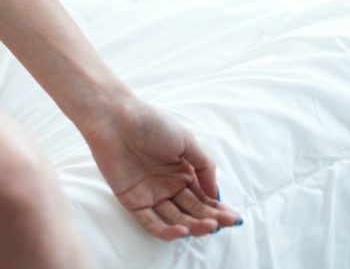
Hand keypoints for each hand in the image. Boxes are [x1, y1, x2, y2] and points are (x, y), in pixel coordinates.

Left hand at [80, 98, 242, 240]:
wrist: (115, 118)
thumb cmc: (151, 123)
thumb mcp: (186, 140)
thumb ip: (204, 167)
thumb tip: (216, 194)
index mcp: (182, 170)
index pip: (204, 196)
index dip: (218, 208)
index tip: (233, 218)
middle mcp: (168, 185)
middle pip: (192, 210)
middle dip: (210, 218)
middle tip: (224, 224)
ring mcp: (150, 194)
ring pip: (176, 219)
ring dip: (193, 226)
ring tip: (208, 226)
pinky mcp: (132, 201)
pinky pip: (151, 222)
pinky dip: (167, 230)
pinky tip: (183, 230)